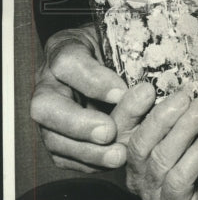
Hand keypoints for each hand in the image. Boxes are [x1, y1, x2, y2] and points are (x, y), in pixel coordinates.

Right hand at [30, 25, 154, 171]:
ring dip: (86, 151)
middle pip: (45, 106)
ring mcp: (49, 113)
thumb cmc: (120, 46)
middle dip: (78, 123)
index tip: (121, 92)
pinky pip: (63, 157)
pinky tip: (111, 161)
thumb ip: (133, 51)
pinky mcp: (57, 138)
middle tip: (109, 133)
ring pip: (53, 138)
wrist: (110, 60)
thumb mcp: (125, 37)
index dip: (92, 80)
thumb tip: (150, 84)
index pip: (67, 62)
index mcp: (64, 50)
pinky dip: (88, 162)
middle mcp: (49, 83)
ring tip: (118, 156)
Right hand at [126, 90, 197, 199]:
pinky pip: (178, 179)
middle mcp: (139, 174)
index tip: (147, 88)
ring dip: (183, 130)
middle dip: (161, 117)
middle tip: (185, 97)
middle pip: (137, 144)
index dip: (129, 108)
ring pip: (159, 160)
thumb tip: (194, 78)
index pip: (120, 129)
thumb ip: (196, 100)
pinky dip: (195, 155)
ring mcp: (154, 195)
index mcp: (139, 149)